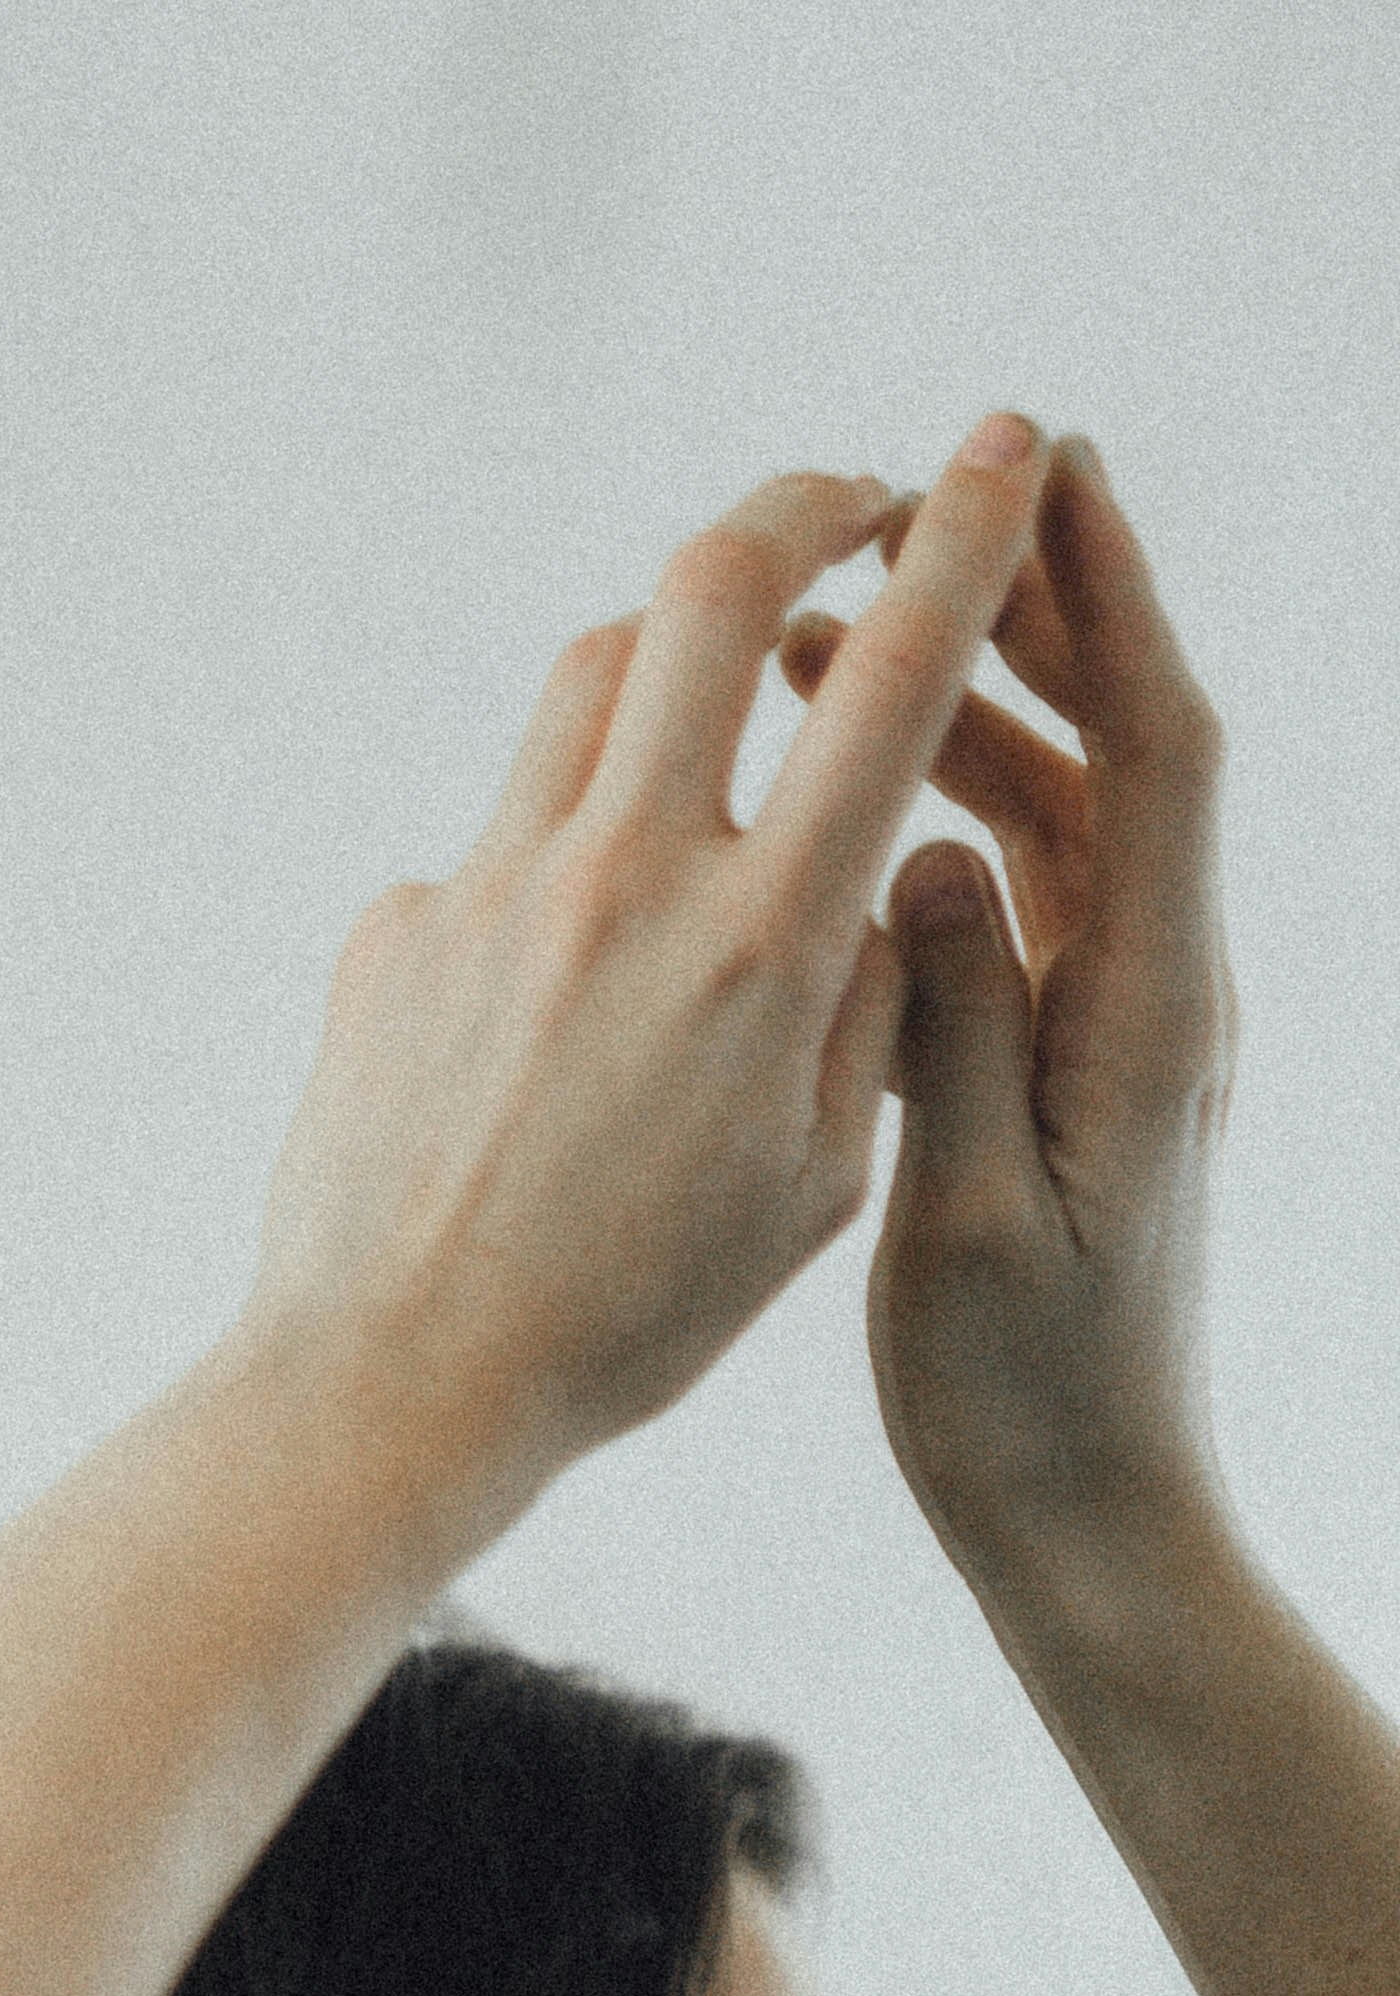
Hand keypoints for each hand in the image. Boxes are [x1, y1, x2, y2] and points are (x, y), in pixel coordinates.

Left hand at [243, 423, 1054, 1550]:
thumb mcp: (809, 1186)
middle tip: (845, 511)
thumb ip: (863, 1012)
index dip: (962, 534)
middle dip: (798, 508)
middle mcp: (624, 881)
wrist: (396, 1388)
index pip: (892, 677)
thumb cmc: (624, 1317)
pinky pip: (496, 846)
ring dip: (670, 653)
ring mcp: (493, 892)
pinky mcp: (396, 933)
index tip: (995, 450)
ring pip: (591, 678)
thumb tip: (866, 887)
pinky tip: (545, 996)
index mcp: (762, 946)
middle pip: (710, 587)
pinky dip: (552, 866)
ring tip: (712, 704)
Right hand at [779, 440, 1234, 1575]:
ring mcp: (1119, 1026)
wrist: (1085, 1517)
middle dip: (1041, 611)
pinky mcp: (1070, 1066)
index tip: (1043, 477)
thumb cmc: (1023, 1400)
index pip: (1155, 751)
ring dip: (967, 713)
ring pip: (1061, 814)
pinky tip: (855, 796)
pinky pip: (1022, 896)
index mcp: (1151, 1014)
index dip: (1106, 601)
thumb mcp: (965, 1223)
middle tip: (946, 491)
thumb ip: (954, 1030)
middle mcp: (1157, 994)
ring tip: (839, 633)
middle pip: (1121, 747)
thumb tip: (930, 858)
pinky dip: (946, 816)